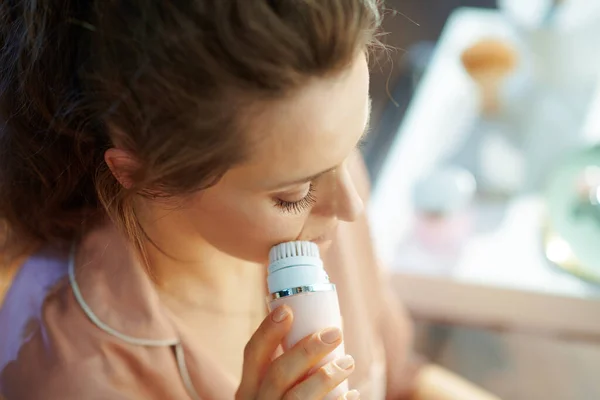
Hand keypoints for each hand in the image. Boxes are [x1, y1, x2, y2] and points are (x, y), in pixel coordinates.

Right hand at [235, 305, 358, 399]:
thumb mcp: (271, 391)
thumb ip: (291, 366)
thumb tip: (331, 325)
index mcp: (249, 389)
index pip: (252, 354)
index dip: (268, 330)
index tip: (288, 309)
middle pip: (278, 374)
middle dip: (307, 349)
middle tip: (335, 332)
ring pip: (297, 399)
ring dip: (325, 377)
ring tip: (349, 362)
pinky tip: (351, 394)